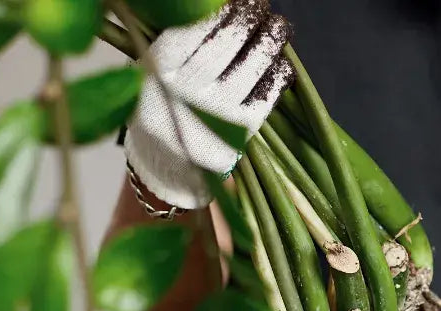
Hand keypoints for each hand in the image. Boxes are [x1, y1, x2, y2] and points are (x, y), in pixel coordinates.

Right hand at [124, 0, 292, 209]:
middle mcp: (184, 93)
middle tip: (262, 8)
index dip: (223, 10)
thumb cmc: (164, 105)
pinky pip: (264, 100)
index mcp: (158, 69)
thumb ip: (184, 42)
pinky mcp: (234, 139)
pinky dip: (278, 79)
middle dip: (249, 20)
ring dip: (270, 43)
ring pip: (250, 69)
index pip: (196, 28)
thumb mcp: (158, 69)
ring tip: (279, 28)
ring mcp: (211, 118)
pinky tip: (283, 65)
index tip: (240, 0)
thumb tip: (224, 7)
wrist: (165, 164)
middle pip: (225, 44)